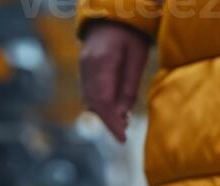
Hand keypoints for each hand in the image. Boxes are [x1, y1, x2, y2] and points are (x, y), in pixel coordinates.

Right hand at [80, 21, 151, 143]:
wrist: (113, 14)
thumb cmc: (131, 34)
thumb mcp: (137, 57)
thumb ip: (128, 86)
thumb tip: (121, 114)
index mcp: (101, 63)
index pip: (103, 102)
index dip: (112, 123)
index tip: (123, 138)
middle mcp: (87, 67)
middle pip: (94, 104)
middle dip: (108, 121)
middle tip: (124, 132)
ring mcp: (82, 67)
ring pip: (89, 99)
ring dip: (104, 113)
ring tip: (123, 121)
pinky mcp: (83, 68)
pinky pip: (88, 92)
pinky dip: (99, 103)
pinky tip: (115, 108)